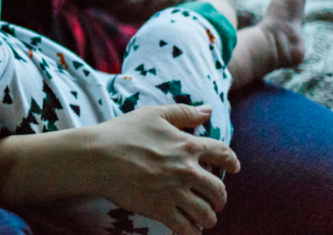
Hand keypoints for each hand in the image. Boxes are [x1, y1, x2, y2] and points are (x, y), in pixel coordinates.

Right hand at [90, 104, 239, 234]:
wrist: (98, 157)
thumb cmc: (122, 132)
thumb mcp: (153, 114)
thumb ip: (183, 113)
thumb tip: (208, 110)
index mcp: (188, 145)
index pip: (223, 154)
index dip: (233, 162)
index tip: (235, 168)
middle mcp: (187, 171)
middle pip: (219, 190)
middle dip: (220, 198)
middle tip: (215, 200)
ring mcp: (175, 192)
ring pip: (207, 214)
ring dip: (208, 217)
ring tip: (203, 217)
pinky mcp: (161, 210)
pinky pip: (186, 229)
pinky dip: (192, 232)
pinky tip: (189, 230)